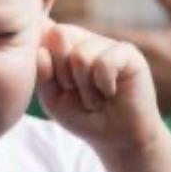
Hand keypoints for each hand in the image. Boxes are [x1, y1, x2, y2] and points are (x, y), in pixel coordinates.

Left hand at [37, 22, 164, 154]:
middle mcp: (85, 38)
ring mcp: (108, 43)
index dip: (45, 61)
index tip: (60, 85)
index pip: (43, 32)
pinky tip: (111, 92)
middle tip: (78, 92)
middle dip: (63, 74)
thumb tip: (41, 51)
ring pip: (81, 55)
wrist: (117, 139)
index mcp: (64, 44)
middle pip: (59, 36)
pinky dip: (104, 85)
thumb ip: (42, 73)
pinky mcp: (129, 54)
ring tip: (95, 97)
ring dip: (85, 87)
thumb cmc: (83, 116)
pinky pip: (105, 63)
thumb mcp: (52, 98)